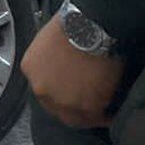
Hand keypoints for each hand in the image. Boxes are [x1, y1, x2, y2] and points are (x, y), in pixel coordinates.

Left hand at [21, 14, 123, 128]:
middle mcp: (42, 88)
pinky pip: (99, 119)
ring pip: (76, 118)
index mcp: (31, 69)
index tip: (72, 92)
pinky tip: (114, 112)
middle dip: (72, 107)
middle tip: (88, 105)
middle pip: (56, 108)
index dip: (59, 92)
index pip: (43, 88)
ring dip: (89, 115)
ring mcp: (63, 101)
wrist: (91, 29)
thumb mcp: (48, 41)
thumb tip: (64, 70)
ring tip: (103, 111)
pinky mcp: (87, 108)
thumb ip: (50, 61)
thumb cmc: (75, 26)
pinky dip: (107, 116)